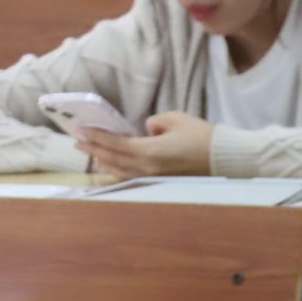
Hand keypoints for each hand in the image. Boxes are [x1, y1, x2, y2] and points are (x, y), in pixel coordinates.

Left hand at [77, 110, 213, 181]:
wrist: (224, 158)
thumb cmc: (202, 135)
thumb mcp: (175, 119)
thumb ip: (153, 123)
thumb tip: (144, 131)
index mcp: (149, 152)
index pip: (114, 144)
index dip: (95, 136)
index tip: (79, 130)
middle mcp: (146, 168)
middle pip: (112, 159)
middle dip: (93, 148)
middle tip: (77, 140)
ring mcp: (151, 178)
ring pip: (118, 170)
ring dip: (102, 160)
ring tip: (90, 151)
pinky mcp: (158, 181)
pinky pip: (130, 177)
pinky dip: (116, 170)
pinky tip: (109, 165)